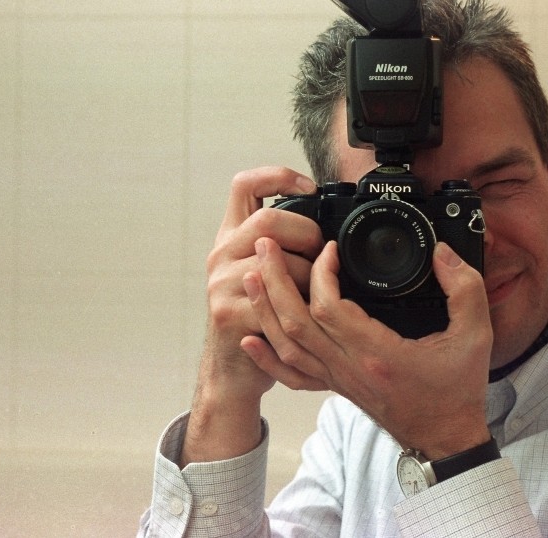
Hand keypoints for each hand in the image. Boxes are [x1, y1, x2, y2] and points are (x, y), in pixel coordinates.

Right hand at [181, 167, 322, 464]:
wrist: (233, 370)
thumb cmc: (257, 317)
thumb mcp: (262, 272)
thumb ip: (281, 245)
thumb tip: (326, 221)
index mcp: (231, 237)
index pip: (244, 185)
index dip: (278, 177)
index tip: (310, 188)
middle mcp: (221, 255)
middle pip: (267, 222)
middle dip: (306, 236)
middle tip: (321, 256)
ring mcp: (221, 284)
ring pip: (278, 263)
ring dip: (309, 278)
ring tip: (315, 293)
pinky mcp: (229, 313)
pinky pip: (277, 301)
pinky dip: (301, 306)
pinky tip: (307, 315)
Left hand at [243, 239, 492, 458]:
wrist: (446, 440)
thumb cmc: (457, 391)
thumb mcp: (476, 335)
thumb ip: (464, 287)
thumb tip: (443, 253)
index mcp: (377, 353)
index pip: (329, 308)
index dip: (321, 272)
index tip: (329, 248)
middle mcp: (349, 367)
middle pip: (294, 321)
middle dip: (275, 279)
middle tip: (266, 245)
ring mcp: (337, 379)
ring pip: (286, 344)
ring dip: (264, 308)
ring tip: (252, 275)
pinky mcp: (334, 386)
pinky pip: (290, 374)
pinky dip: (266, 356)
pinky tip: (249, 338)